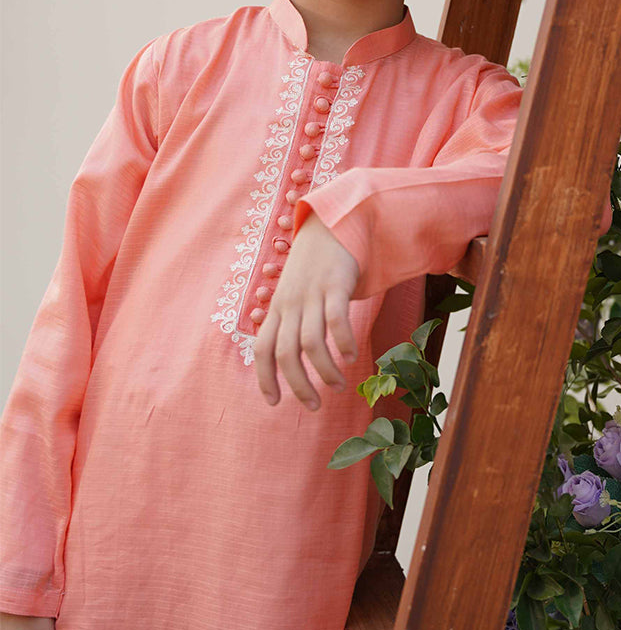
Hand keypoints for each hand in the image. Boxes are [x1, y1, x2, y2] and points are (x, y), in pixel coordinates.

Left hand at [254, 211, 359, 409]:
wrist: (332, 224)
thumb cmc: (314, 266)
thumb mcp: (295, 293)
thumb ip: (293, 320)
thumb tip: (294, 355)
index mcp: (277, 308)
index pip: (262, 349)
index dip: (265, 378)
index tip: (274, 402)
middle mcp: (290, 303)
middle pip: (285, 353)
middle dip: (298, 385)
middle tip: (313, 405)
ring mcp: (311, 294)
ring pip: (311, 342)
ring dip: (324, 370)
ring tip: (337, 385)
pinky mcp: (335, 285)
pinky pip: (336, 320)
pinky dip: (342, 343)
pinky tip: (350, 356)